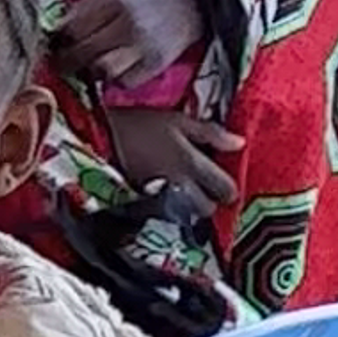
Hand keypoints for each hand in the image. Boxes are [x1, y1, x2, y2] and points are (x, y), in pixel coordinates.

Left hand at [52, 0, 206, 92]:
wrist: (193, 2)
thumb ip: (87, 8)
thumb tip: (57, 29)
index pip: (72, 25)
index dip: (58, 37)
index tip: (54, 41)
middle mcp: (127, 22)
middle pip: (83, 50)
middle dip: (66, 60)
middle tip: (61, 62)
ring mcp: (142, 45)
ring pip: (102, 69)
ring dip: (90, 71)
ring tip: (89, 66)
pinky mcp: (155, 64)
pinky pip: (124, 82)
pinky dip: (115, 80)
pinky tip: (116, 70)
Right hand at [99, 92, 244, 216]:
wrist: (97, 138)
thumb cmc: (138, 125)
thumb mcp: (177, 120)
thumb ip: (210, 133)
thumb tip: (240, 144)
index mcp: (191, 163)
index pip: (226, 190)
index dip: (227, 186)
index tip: (219, 176)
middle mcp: (180, 187)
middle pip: (208, 209)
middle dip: (208, 199)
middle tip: (201, 183)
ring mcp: (161, 200)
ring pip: (189, 216)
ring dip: (190, 206)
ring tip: (182, 187)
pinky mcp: (145, 207)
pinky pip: (169, 215)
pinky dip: (172, 208)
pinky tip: (166, 192)